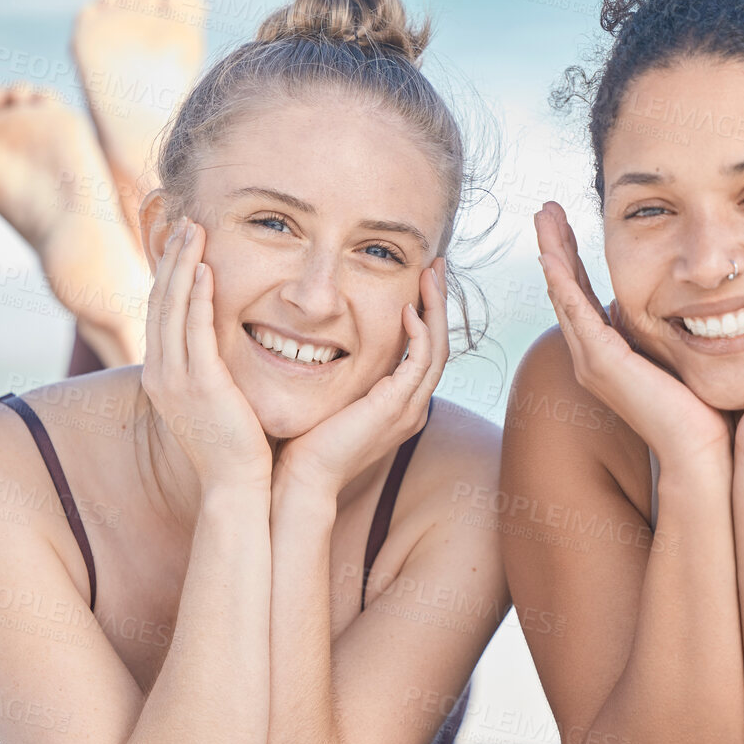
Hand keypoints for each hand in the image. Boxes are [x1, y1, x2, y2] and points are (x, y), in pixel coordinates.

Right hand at [140, 218, 273, 490]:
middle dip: (171, 259)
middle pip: (159, 301)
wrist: (235, 486)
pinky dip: (197, 297)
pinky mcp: (201, 385)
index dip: (167, 274)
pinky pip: (195, 331)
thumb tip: (217, 349)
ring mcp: (177, 379)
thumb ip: (208, 370)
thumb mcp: (211, 401)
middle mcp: (161, 374)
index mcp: (161, 376)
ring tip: (193, 231)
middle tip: (185, 222)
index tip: (181, 243)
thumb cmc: (232, 447)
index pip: (159, 313)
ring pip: (172, 309)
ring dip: (182, 266)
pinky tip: (206, 269)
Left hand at [275, 260, 449, 498]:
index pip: (425, 351)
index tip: (419, 280)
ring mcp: (409, 409)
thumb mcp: (331, 398)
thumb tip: (322, 342)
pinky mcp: (396, 408)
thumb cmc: (307, 442)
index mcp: (400, 405)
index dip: (426, 313)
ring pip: (438, 348)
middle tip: (436, 265)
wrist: (303, 479)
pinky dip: (418, 333)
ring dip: (435, 308)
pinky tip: (407, 308)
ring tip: (430, 273)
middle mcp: (413, 406)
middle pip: (440, 344)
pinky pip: (419, 362)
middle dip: (439, 301)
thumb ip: (342, 375)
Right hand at [534, 201, 730, 460]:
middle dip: (555, 246)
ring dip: (552, 252)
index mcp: (612, 354)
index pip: (585, 296)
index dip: (574, 259)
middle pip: (566, 290)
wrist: (702, 454)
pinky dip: (562, 282)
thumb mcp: (686, 356)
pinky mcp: (602, 363)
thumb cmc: (705, 414)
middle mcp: (594, 357)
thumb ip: (680, 329)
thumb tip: (700, 303)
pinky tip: (551, 255)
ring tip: (543, 215)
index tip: (567, 224)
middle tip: (545, 209)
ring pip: (564, 294)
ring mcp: (593, 360)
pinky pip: (576, 314)